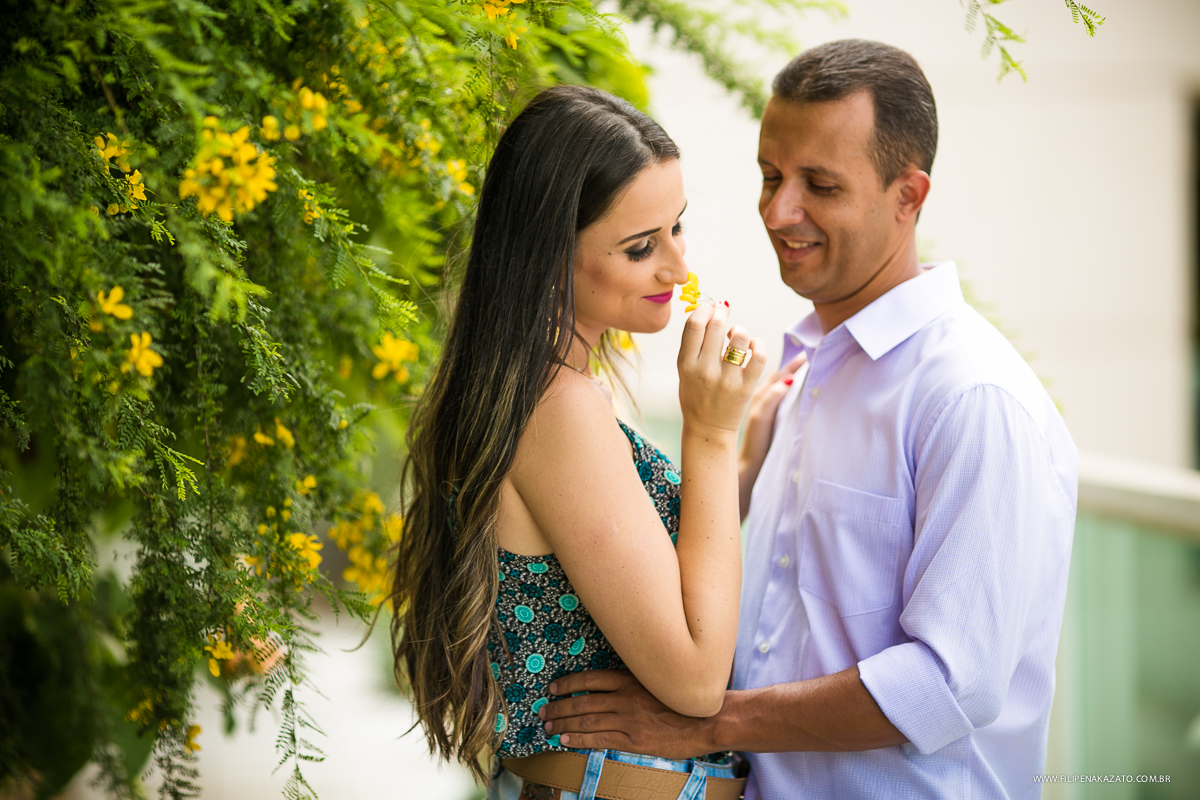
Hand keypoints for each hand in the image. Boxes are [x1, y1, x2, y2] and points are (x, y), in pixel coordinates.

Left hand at [540, 670, 714, 759]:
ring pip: (587, 719)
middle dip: (559, 707)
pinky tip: (565, 740)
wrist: (707, 719)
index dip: (568, 683)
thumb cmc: (683, 700)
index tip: (553, 688)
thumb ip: (633, 684)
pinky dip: (579, 739)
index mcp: (630, 679)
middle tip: (543, 712)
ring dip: (564, 723)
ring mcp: (629, 719)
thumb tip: (609, 688)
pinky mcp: (635, 739)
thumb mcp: (656, 682)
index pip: (590, 678)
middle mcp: (626, 697)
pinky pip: (600, 739)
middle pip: (583, 700)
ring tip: (548, 728)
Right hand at [677, 303, 767, 437]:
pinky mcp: (746, 388)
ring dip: (740, 329)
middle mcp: (705, 371)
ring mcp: (727, 380)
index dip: (705, 309)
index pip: (695, 325)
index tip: (710, 308)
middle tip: (724, 312)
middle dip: (722, 313)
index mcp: (686, 364)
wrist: (708, 429)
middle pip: (717, 326)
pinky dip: (758, 345)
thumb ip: (694, 343)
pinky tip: (752, 345)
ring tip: (737, 334)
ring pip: (740, 338)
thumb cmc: (696, 394)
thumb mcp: (685, 370)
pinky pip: (759, 357)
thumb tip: (710, 309)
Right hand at [738, 351, 806, 513]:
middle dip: (792, 363)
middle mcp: (758, 398)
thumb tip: (796, 389)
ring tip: (803, 359)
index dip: (790, 365)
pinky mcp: (758, 417)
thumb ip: (780, 403)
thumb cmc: (759, 445)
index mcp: (761, 398)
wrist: (747, 464)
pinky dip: (778, 391)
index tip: (805, 352)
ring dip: (787, 371)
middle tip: (807, 350)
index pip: (777, 377)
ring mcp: (757, 406)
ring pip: (773, 383)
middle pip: (777, 376)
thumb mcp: (770, 422)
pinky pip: (769, 400)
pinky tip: (789, 382)